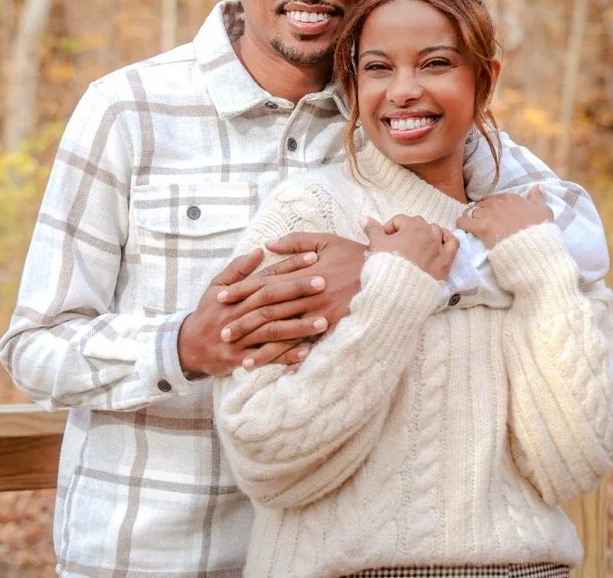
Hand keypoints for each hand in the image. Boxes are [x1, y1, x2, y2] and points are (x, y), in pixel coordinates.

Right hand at [178, 247, 328, 376]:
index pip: (267, 276)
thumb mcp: (216, 285)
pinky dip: (286, 356)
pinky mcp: (240, 358)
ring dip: (298, 326)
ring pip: (271, 330)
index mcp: (236, 294)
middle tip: (324, 283)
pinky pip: (266, 357)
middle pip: (271, 300)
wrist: (188, 347)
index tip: (314, 257)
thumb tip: (259, 249)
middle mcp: (238, 313)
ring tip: (323, 321)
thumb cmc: (208, 312)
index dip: (290, 266)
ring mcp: (240, 337)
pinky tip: (306, 352)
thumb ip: (238, 268)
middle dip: (298, 291)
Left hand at [217, 232, 367, 364]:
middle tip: (222, 333)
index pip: (265, 284)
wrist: (392, 272)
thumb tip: (269, 245)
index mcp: (304, 275)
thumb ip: (297, 241)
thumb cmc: (358, 255)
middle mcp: (310, 297)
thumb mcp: (327, 240)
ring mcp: (323, 316)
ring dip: (264, 350)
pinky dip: (296, 360)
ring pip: (287, 335)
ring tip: (243, 361)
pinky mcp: (336, 330)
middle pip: (270, 312)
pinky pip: (312, 349)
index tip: (220, 299)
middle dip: (244, 323)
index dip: (241, 292)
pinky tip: (280, 372)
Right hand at [363, 215, 457, 279]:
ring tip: (416, 246)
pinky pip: (453, 242)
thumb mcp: (376, 245)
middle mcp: (428, 233)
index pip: (399, 220)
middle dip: (407, 230)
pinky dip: (447, 239)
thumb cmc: (386, 266)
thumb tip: (362, 217)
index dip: (389, 229)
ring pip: (435, 230)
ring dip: (426, 234)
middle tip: (398, 245)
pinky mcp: (446, 260)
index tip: (384, 240)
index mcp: (411, 227)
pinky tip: (440, 242)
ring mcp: (439, 246)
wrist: (398, 290)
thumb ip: (371, 229)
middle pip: (417, 223)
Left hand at [456, 185, 553, 247]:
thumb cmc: (541, 231)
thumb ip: (537, 198)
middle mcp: (498, 203)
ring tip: (472, 226)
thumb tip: (538, 186)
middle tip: (482, 222)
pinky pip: (464, 222)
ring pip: (472, 212)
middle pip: (482, 205)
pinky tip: (463, 229)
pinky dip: (462, 224)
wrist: (535, 247)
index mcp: (511, 198)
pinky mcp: (481, 228)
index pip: (495, 198)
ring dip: (471, 218)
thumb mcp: (544, 211)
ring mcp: (488, 215)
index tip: (493, 214)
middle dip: (481, 212)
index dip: (492, 206)